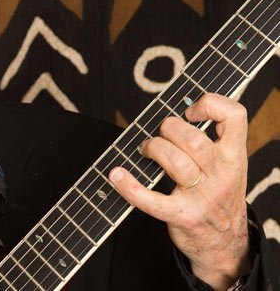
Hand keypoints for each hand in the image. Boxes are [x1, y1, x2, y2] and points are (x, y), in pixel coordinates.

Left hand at [109, 93, 250, 289]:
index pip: (235, 116)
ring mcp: (202, 197)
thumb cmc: (219, 198)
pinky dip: (129, 186)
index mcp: (234, 157)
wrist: (225, 246)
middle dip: (167, 128)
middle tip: (158, 136)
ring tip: (145, 151)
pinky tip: (116, 175)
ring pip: (174, 161)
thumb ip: (212, 142)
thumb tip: (175, 115)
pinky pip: (152, 200)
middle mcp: (222, 174)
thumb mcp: (228, 168)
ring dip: (152, 148)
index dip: (211, 104)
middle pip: (192, 138)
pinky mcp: (182, 216)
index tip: (190, 112)